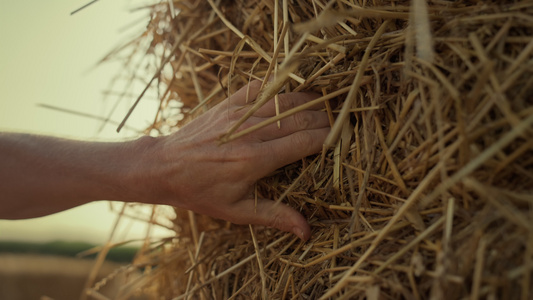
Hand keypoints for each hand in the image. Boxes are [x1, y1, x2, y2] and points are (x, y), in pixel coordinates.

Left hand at [148, 81, 329, 239]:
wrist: (163, 166)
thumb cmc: (199, 191)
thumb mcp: (236, 210)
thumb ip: (274, 216)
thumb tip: (306, 231)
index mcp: (254, 160)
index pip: (304, 142)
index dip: (327, 139)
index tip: (342, 140)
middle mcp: (249, 132)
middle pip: (300, 117)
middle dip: (325, 119)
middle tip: (341, 124)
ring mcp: (238, 113)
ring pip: (285, 100)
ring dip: (310, 101)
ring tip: (326, 108)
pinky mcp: (228, 102)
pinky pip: (261, 87)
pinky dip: (282, 88)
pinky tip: (294, 92)